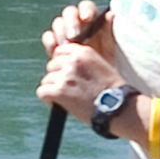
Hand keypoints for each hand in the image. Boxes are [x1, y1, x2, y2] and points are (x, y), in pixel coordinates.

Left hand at [34, 0, 131, 123]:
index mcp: (84, 52)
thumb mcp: (100, 66)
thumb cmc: (112, 92)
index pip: (60, 50)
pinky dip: (47, 98)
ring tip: (65, 98)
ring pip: (47, 79)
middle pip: (52, 65)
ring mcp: (65, 76)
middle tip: (67, 88)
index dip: (62, 63)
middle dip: (57, 76)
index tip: (66, 73)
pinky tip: (55, 103)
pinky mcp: (59, 91)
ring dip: (53, 88)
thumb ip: (83, 63)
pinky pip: (42, 91)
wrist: (117, 108)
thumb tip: (64, 67)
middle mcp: (73, 61)